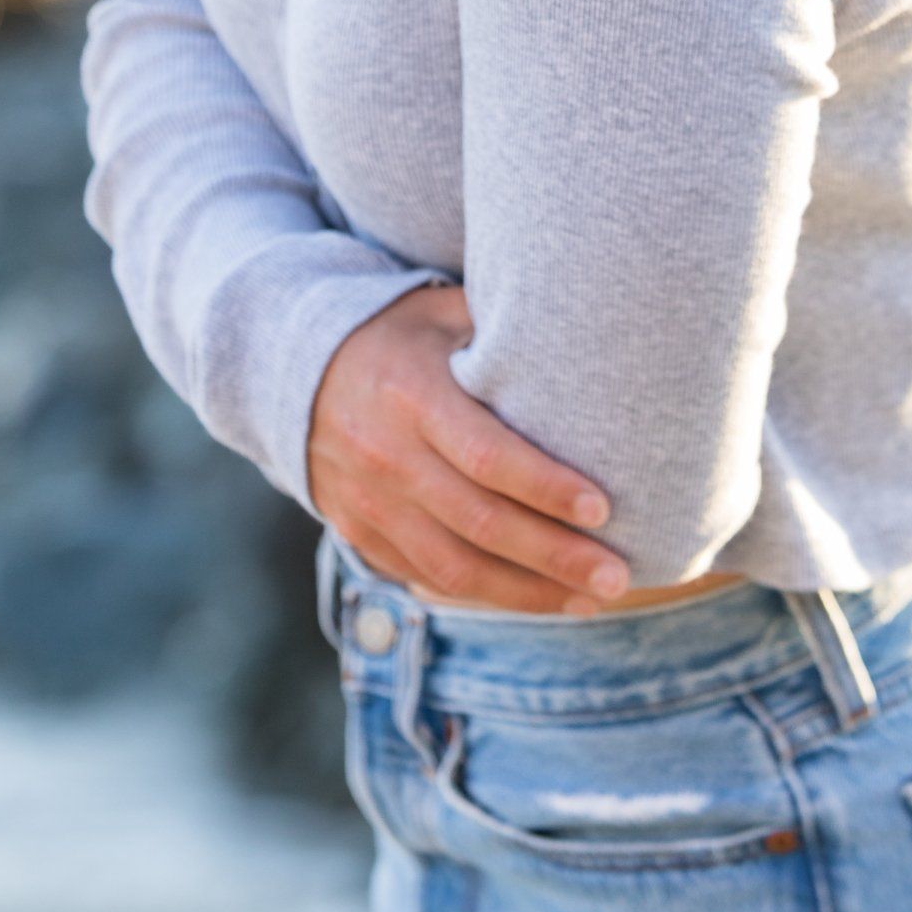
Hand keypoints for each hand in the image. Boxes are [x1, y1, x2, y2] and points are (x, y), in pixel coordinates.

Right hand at [307, 283, 631, 611]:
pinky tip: (537, 598)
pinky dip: (484, 594)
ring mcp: (368, 504)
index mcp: (411, 395)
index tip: (603, 508)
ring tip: (592, 599)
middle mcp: (386, 456)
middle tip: (618, 575)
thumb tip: (588, 335)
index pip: (486, 454)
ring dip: (528, 592)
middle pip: (479, 522)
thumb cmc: (395, 332)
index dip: (546, 487)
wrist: (293, 366)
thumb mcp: (441, 312)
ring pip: (454, 567)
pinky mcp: (361, 535)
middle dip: (554, 555)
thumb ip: (501, 331)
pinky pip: (428, 579)